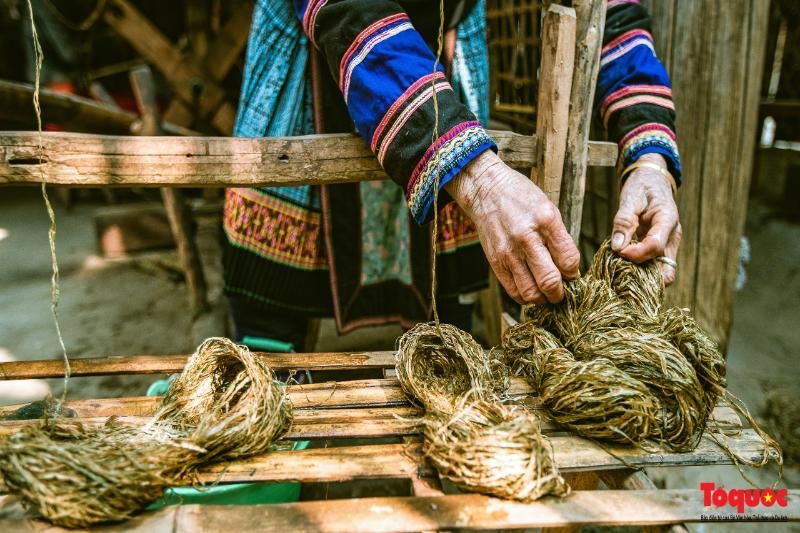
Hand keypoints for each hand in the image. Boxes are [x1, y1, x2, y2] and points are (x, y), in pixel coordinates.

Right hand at [446, 151, 579, 303]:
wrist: (486, 191)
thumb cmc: (521, 198)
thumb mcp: (548, 209)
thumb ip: (559, 239)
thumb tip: (569, 270)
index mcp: (546, 221)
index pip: (568, 261)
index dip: (574, 274)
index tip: (572, 275)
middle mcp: (526, 238)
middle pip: (550, 281)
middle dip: (561, 293)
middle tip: (563, 291)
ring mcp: (508, 252)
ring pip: (531, 292)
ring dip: (543, 298)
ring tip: (547, 292)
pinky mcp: (495, 261)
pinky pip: (513, 291)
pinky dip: (526, 297)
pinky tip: (531, 290)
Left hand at [611, 153, 680, 284]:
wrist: (652, 181)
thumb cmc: (642, 187)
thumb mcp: (630, 199)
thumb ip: (624, 222)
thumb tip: (617, 247)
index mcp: (668, 220)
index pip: (655, 245)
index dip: (636, 253)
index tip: (619, 252)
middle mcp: (672, 236)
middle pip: (664, 268)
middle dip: (643, 274)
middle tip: (620, 267)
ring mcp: (668, 245)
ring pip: (661, 272)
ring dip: (642, 274)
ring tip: (620, 268)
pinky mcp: (660, 249)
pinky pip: (653, 267)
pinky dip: (640, 269)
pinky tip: (623, 265)